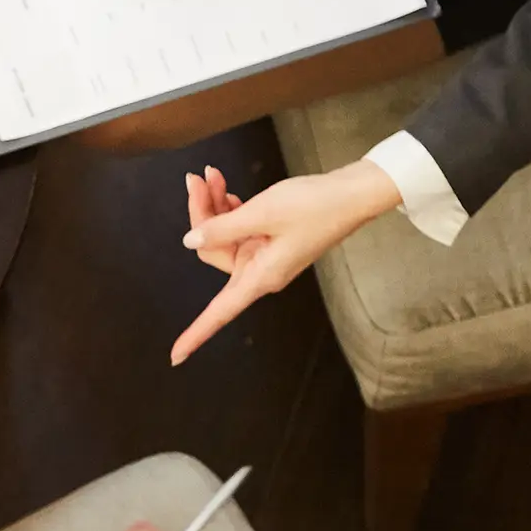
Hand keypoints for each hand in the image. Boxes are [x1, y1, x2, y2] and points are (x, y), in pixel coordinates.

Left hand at [168, 162, 399, 363]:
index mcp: (260, 276)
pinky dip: (230, 208)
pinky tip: (227, 188)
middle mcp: (260, 271)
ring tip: (212, 175)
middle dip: (202, 215)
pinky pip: (239, 228)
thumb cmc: (314, 206)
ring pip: (223, 235)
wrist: (355, 192)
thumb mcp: (262, 213)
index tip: (175, 356)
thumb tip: (190, 242)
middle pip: (213, 251)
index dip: (196, 334)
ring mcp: (266, 254)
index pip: (220, 313)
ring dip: (215, 205)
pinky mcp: (271, 238)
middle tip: (198, 179)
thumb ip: (222, 228)